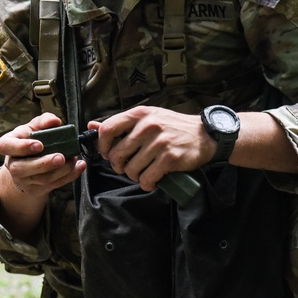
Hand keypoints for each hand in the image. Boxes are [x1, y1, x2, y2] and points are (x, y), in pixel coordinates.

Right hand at [0, 113, 85, 198]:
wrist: (28, 162)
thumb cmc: (30, 140)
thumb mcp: (34, 127)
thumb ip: (43, 121)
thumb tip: (55, 121)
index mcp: (8, 145)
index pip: (5, 146)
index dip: (21, 147)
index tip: (39, 145)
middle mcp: (12, 164)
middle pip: (23, 168)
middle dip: (44, 163)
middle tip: (60, 157)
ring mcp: (23, 180)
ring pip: (41, 179)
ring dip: (61, 170)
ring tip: (73, 159)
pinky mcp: (36, 189)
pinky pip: (53, 185)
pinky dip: (69, 176)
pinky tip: (78, 166)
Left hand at [90, 106, 214, 191]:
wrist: (205, 135)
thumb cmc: (172, 127)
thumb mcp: (147, 118)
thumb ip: (121, 124)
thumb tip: (92, 126)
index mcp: (139, 114)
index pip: (107, 129)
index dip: (102, 146)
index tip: (106, 153)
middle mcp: (147, 126)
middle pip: (116, 154)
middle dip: (118, 166)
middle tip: (127, 167)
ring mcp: (159, 143)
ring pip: (131, 169)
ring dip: (134, 176)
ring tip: (142, 172)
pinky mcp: (169, 159)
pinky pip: (147, 178)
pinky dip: (147, 183)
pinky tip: (152, 180)